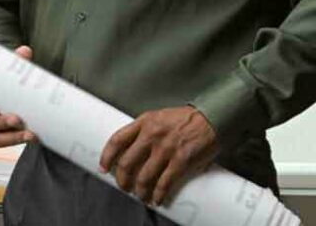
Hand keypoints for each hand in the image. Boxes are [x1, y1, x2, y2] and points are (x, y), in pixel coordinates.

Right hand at [0, 45, 36, 147]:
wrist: (21, 94)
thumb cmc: (8, 82)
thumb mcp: (11, 70)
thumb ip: (16, 61)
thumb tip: (24, 52)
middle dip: (1, 123)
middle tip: (15, 118)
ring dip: (12, 136)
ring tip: (28, 132)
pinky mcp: (8, 136)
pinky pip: (9, 143)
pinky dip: (20, 140)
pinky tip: (32, 135)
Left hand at [98, 106, 218, 205]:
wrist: (211, 118)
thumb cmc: (185, 119)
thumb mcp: (159, 117)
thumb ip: (144, 130)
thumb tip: (130, 151)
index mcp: (144, 122)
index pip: (117, 140)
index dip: (107, 156)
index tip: (103, 167)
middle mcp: (152, 135)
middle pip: (127, 163)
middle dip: (122, 179)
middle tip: (123, 186)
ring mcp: (166, 148)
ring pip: (144, 176)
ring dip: (140, 190)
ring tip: (141, 195)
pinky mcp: (181, 160)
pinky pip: (164, 183)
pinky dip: (158, 194)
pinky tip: (157, 198)